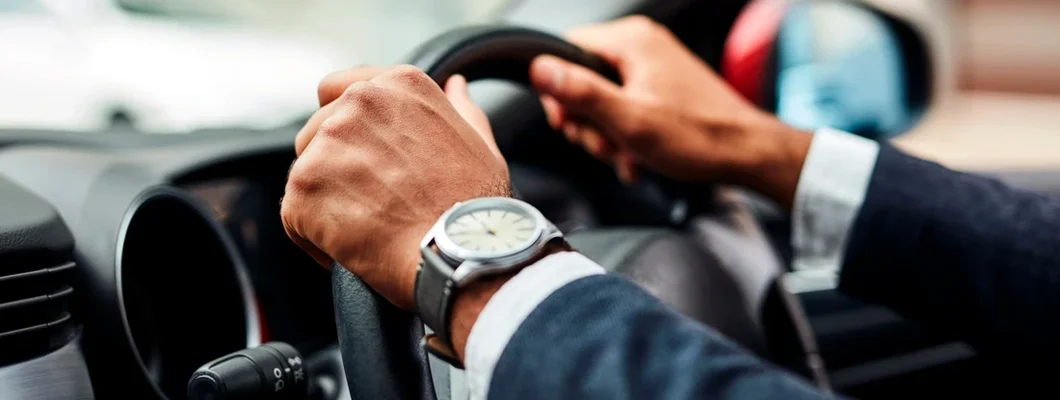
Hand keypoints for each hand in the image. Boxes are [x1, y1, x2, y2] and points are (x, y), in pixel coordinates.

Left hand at [282, 65, 508, 309]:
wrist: (461, 252)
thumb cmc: (476, 206)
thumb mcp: (481, 145)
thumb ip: (461, 111)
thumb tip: (457, 87)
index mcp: (399, 86)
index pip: (337, 90)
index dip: (343, 128)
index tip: (358, 158)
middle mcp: (359, 102)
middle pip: (315, 134)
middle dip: (334, 170)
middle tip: (373, 205)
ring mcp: (328, 142)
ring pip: (305, 174)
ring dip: (326, 203)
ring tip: (366, 231)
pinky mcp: (305, 186)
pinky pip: (294, 215)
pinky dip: (314, 239)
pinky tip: (349, 252)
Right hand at [529, 16, 810, 208]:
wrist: (747, 153)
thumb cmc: (700, 136)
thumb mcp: (629, 120)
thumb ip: (581, 93)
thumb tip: (540, 69)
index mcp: (631, 41)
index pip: (566, 50)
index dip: (559, 91)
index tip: (568, 121)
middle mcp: (642, 46)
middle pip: (582, 80)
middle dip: (588, 122)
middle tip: (606, 144)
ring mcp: (653, 67)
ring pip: (602, 101)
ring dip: (607, 136)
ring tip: (627, 155)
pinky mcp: (662, 89)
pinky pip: (625, 109)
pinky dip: (625, 137)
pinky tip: (636, 158)